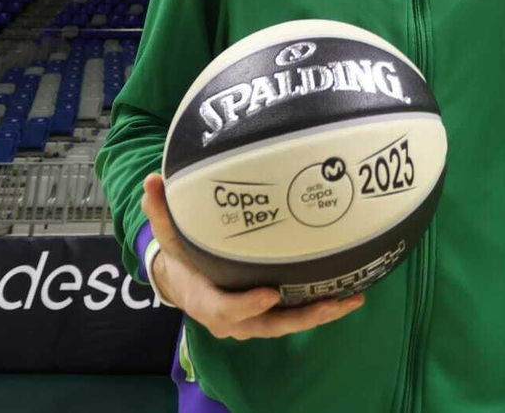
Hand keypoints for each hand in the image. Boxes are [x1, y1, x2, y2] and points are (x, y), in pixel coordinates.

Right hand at [139, 172, 364, 338]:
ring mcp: (253, 322)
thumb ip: (161, 211)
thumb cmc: (181, 257)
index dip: (247, 305)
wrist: (183, 283)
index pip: (226, 309)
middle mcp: (233, 320)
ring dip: (321, 314)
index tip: (272, 292)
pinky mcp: (268, 316)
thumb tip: (152, 179)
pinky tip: (349, 295)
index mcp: (206, 301)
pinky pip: (295, 317)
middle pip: (268, 325)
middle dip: (302, 317)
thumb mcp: (168, 235)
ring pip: (288, 324)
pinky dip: (320, 309)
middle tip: (331, 303)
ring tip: (352, 299)